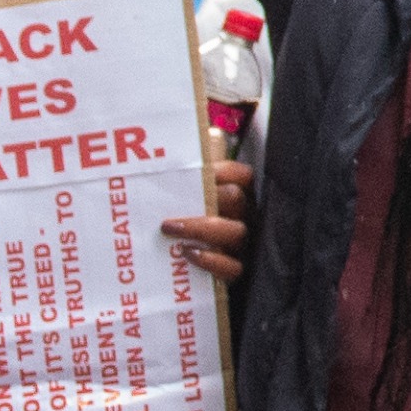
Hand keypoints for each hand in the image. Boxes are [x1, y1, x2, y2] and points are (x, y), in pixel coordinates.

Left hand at [162, 158, 254, 282]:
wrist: (168, 268)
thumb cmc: (175, 219)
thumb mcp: (178, 191)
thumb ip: (190, 166)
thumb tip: (199, 137)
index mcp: (232, 194)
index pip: (242, 175)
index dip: (224, 170)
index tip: (202, 171)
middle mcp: (240, 217)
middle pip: (236, 199)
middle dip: (209, 197)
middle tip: (175, 197)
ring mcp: (238, 246)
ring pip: (236, 232)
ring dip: (201, 228)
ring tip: (170, 228)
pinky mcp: (233, 272)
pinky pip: (233, 268)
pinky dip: (212, 261)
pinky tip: (187, 253)